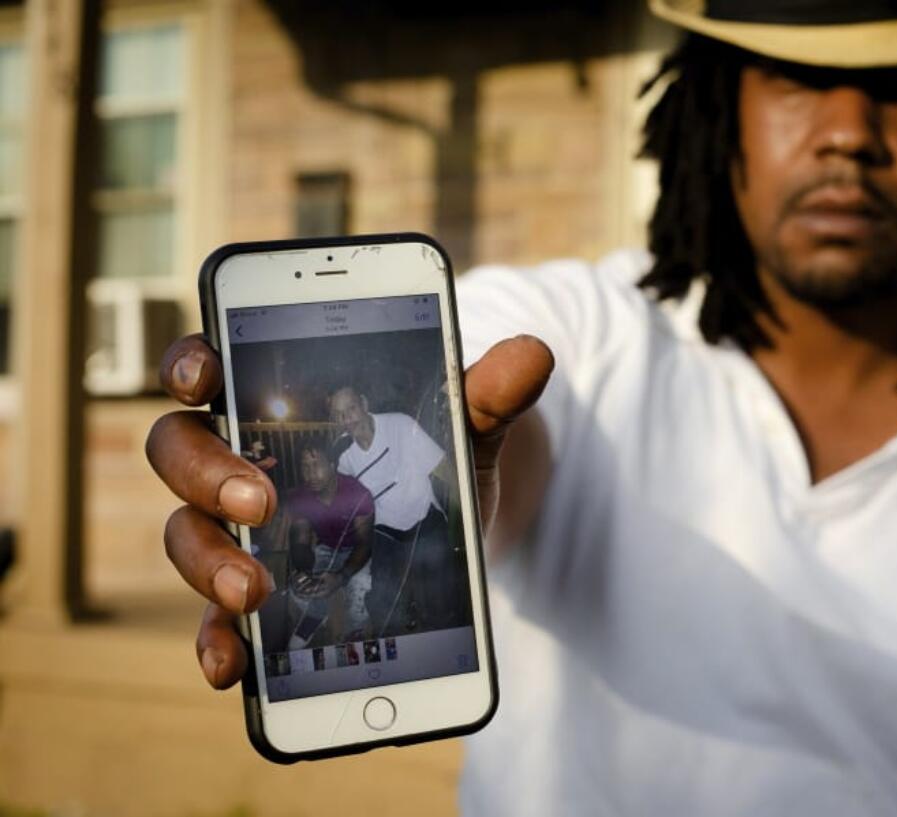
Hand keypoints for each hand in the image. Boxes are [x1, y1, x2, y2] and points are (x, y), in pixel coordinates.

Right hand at [147, 332, 553, 689]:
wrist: (453, 531)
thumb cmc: (437, 459)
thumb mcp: (466, 429)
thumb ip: (488, 395)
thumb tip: (535, 355)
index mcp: (279, 398)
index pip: (208, 363)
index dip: (190, 361)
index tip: (204, 373)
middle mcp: (240, 457)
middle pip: (179, 449)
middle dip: (207, 472)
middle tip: (260, 499)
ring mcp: (239, 530)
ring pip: (187, 533)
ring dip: (208, 561)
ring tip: (254, 591)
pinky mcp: (255, 595)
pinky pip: (213, 619)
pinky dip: (214, 641)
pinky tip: (232, 665)